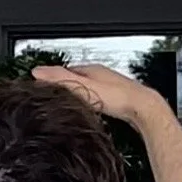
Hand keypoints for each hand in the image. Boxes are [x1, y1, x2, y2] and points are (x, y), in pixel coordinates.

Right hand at [31, 60, 157, 125]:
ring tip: (69, 106)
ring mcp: (110, 87)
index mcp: (91, 69)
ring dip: (79, 96)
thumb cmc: (118, 97)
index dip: (53, 78)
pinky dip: (91, 104)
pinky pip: (99, 99)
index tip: (42, 85)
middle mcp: (101, 76)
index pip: (65, 70)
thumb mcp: (82, 87)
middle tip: (54, 96)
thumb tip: (38, 71)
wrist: (143, 108)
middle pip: (78, 79)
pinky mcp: (117, 100)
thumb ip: (60, 79)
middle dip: (66, 87)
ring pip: (89, 89)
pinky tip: (90, 112)